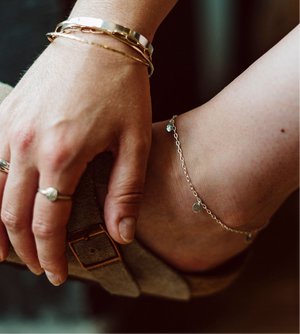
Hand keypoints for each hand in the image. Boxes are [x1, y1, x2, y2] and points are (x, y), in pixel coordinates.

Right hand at [0, 35, 150, 284]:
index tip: (56, 274)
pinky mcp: (6, 113)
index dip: (49, 256)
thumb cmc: (122, 87)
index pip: (46, 224)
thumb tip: (121, 235)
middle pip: (13, 215)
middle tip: (37, 267)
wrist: (101, 39)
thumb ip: (125, 192)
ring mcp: (9, 126)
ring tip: (6, 251)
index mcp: (62, 155)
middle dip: (24, 249)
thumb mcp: (135, 142)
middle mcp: (26, 144)